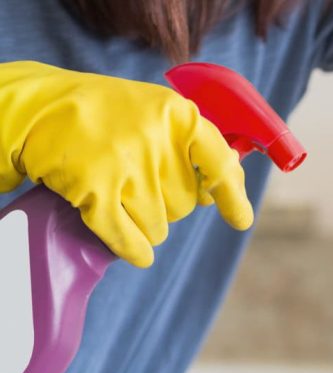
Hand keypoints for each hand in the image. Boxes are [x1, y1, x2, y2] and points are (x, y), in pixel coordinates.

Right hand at [0, 61, 252, 267]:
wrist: (37, 107)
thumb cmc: (106, 115)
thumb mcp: (155, 114)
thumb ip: (191, 147)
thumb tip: (228, 188)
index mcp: (177, 115)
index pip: (220, 164)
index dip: (232, 196)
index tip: (240, 219)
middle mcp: (156, 139)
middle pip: (185, 204)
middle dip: (167, 204)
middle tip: (137, 180)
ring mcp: (125, 164)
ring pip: (158, 226)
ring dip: (143, 223)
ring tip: (119, 194)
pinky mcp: (95, 188)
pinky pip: (128, 237)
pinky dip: (132, 248)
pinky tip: (135, 251)